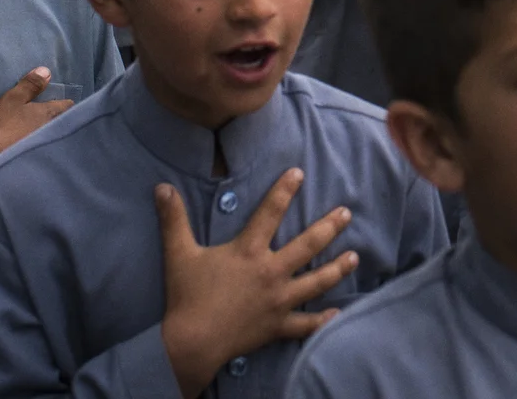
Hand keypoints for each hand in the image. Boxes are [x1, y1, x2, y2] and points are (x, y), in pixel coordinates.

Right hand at [0, 68, 72, 167]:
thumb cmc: (4, 124)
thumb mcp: (14, 98)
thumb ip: (31, 84)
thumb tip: (47, 71)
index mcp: (53, 113)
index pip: (69, 105)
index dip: (64, 104)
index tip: (58, 104)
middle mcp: (57, 129)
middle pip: (67, 121)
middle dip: (63, 119)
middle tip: (52, 119)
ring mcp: (53, 144)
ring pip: (61, 136)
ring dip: (57, 133)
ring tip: (48, 133)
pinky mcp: (46, 159)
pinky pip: (54, 150)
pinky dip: (51, 148)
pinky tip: (42, 149)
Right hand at [157, 171, 359, 397]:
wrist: (192, 343)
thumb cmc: (187, 297)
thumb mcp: (178, 253)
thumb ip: (173, 219)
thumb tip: (162, 187)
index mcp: (249, 251)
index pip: (270, 212)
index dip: (285, 190)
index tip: (300, 173)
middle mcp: (270, 272)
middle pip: (307, 245)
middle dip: (329, 227)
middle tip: (346, 213)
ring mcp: (278, 300)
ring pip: (316, 281)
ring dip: (337, 268)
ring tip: (354, 256)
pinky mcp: (278, 326)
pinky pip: (306, 324)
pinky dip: (323, 319)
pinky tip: (337, 313)